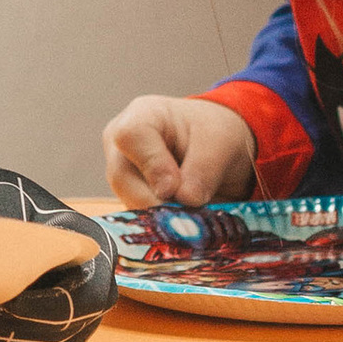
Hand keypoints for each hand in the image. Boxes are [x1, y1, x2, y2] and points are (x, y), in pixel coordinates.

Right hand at [103, 93, 257, 209]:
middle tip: (189, 215)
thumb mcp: (220, 143)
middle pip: (122, 177)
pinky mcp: (130, 201)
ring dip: (163, 217)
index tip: (175, 187)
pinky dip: (164, 226)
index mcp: (143, 115)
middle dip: (157, 202)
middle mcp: (122, 146)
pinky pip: (140, 219)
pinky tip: (185, 222)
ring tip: (193, 217)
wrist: (215, 151)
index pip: (131, 136)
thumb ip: (203, 169)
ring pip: (129, 203)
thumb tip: (186, 200)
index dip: (152, 165)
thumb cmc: (214, 135)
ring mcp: (123, 176)